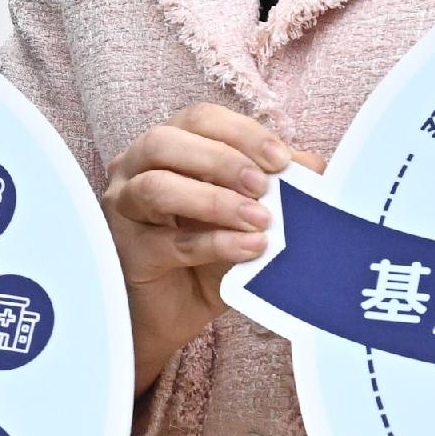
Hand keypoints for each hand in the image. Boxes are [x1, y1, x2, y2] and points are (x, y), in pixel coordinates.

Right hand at [101, 104, 303, 388]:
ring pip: (156, 186)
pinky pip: (169, 242)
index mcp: (165, 149)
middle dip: (222, 159)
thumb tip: (312, 165)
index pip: (198, 119)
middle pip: (165, 142)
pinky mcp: (127, 252)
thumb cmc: (204, 258)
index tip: (281, 159)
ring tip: (259, 219)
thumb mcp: (245, 217)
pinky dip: (215, 242)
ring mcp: (122, 210)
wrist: (170, 315)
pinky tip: (250, 248)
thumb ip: (273, 189)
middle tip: (264, 186)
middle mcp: (133, 170)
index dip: (241, 133)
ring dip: (214, 199)